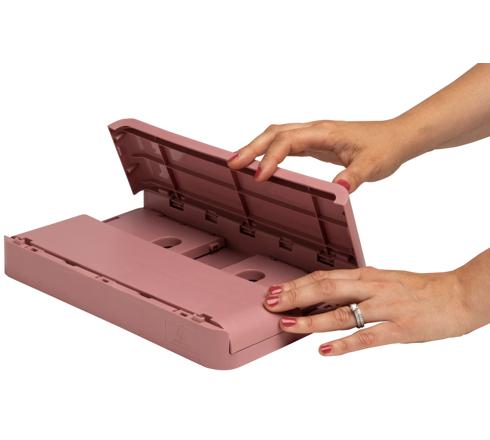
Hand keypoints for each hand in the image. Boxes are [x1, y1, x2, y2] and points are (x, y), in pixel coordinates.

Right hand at [228, 65, 489, 192]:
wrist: (397, 137)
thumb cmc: (386, 147)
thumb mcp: (373, 165)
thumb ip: (354, 177)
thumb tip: (338, 190)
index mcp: (325, 132)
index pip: (288, 141)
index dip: (271, 158)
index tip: (259, 177)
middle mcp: (315, 129)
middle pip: (274, 132)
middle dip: (251, 147)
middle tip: (231, 165)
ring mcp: (314, 134)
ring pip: (276, 134)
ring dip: (256, 146)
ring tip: (237, 163)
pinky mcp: (315, 142)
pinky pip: (285, 142)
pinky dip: (269, 150)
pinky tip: (262, 162)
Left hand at [263, 249, 489, 355]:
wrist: (459, 294)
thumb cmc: (421, 288)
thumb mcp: (386, 279)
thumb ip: (360, 284)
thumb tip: (335, 287)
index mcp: (368, 275)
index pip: (325, 276)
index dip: (298, 284)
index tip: (276, 290)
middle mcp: (372, 287)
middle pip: (326, 289)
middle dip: (295, 296)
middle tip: (270, 303)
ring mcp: (386, 307)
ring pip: (342, 312)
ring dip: (311, 320)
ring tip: (287, 324)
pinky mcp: (401, 328)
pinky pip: (368, 337)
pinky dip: (345, 344)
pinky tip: (325, 350)